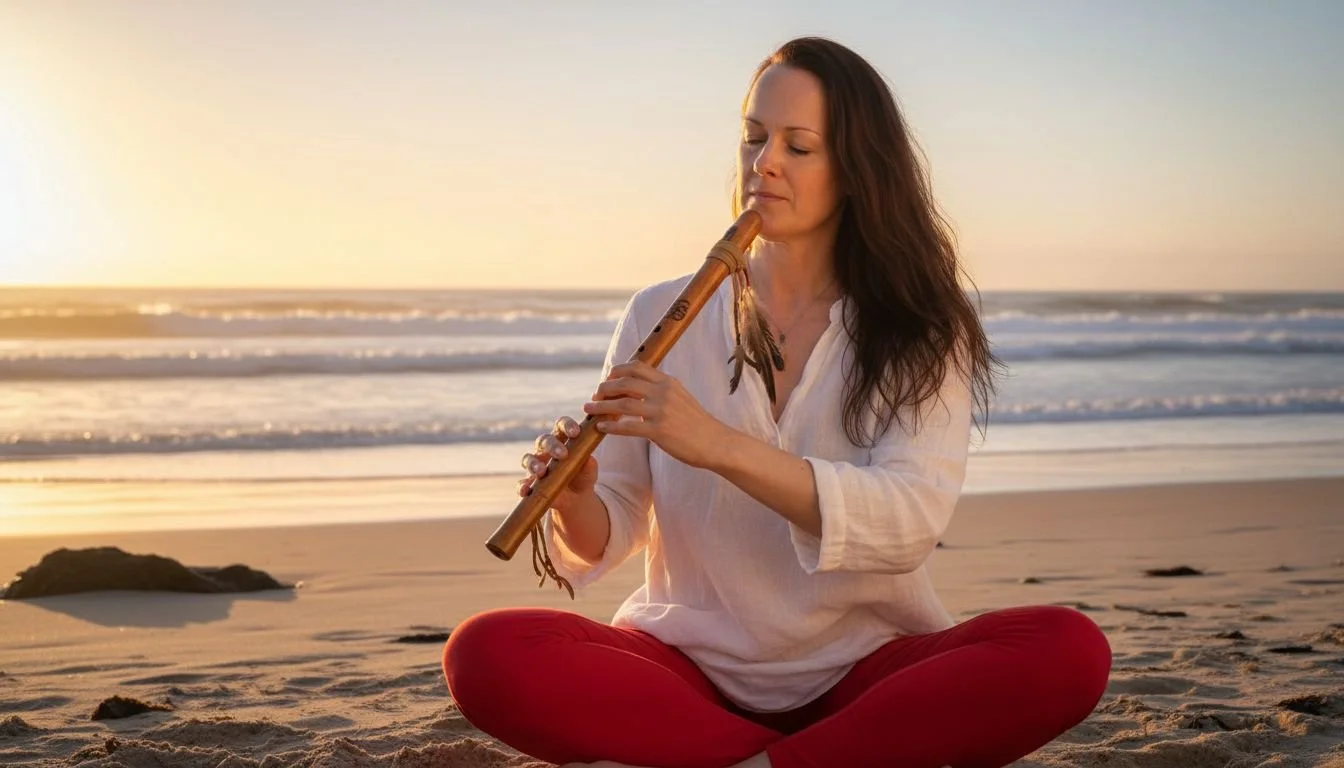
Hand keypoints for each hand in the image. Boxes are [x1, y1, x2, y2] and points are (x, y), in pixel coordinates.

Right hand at [518, 416, 598, 512]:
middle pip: (544, 440)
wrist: (576, 500)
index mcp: (562, 440)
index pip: (562, 426)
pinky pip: (522, 483)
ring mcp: (535, 465)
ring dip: (534, 464)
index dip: (567, 426)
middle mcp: (546, 450)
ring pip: (529, 459)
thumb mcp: (589, 473)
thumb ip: (589, 466)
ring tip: (541, 472)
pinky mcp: (529, 483)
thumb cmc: (582, 478)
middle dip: (552, 446)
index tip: (575, 432)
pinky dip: (523, 486)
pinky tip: (526, 490)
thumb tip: (589, 460)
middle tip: (563, 454)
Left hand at [582, 361, 728, 469]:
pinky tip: (601, 428)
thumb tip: (640, 388)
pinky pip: (627, 427)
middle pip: (624, 382)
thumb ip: (662, 390)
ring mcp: (661, 411)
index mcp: (668, 382)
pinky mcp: (659, 431)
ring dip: (601, 406)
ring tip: (589, 410)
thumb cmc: (697, 424)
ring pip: (622, 403)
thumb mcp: (681, 397)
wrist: (716, 443)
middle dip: (605, 388)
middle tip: (595, 396)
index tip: (607, 379)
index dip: (617, 371)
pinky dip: (611, 426)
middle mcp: (663, 392)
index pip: (636, 367)